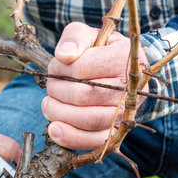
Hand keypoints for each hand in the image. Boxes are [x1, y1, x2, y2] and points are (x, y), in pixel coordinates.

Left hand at [42, 22, 147, 149]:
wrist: (121, 73)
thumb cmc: (99, 52)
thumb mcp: (88, 35)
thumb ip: (74, 38)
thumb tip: (64, 55)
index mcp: (124, 58)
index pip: (83, 68)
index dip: (60, 69)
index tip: (55, 66)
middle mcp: (129, 88)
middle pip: (84, 95)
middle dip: (57, 91)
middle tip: (51, 86)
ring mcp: (124, 113)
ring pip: (88, 120)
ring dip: (59, 113)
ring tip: (48, 104)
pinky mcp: (115, 132)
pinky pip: (94, 141)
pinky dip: (71, 138)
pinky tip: (54, 129)